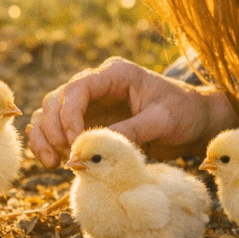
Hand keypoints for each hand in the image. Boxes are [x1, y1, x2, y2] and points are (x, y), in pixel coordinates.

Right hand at [26, 56, 235, 167]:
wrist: (194, 122)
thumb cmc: (183, 113)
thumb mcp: (163, 120)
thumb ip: (131, 130)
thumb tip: (95, 148)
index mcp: (114, 74)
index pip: (77, 89)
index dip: (68, 115)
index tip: (75, 142)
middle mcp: (96, 86)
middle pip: (56, 101)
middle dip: (53, 129)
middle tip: (65, 157)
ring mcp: (89, 104)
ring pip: (50, 114)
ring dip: (45, 138)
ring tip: (54, 163)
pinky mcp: (88, 122)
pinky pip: (57, 129)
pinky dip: (49, 143)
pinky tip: (54, 162)